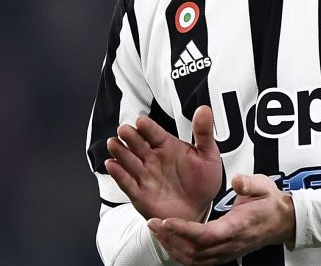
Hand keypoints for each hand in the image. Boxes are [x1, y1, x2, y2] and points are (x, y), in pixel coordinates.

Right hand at [105, 105, 221, 221]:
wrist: (199, 210)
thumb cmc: (202, 182)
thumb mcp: (208, 156)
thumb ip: (204, 133)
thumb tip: (204, 110)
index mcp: (167, 145)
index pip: (153, 132)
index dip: (147, 127)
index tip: (141, 121)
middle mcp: (152, 158)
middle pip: (137, 144)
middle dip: (130, 136)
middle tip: (125, 130)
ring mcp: (144, 175)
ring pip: (128, 161)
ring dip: (120, 152)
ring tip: (113, 143)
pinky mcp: (139, 194)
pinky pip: (127, 183)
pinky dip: (118, 174)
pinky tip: (112, 165)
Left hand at [146, 173, 295, 265]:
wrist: (283, 222)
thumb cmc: (270, 203)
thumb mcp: (263, 186)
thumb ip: (249, 184)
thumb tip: (238, 180)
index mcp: (238, 227)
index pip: (206, 235)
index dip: (184, 230)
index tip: (166, 221)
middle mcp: (230, 244)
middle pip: (195, 251)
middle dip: (170, 239)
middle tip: (152, 223)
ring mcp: (226, 252)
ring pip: (194, 260)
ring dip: (172, 247)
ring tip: (156, 231)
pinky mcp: (222, 253)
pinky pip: (197, 260)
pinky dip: (180, 252)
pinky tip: (169, 240)